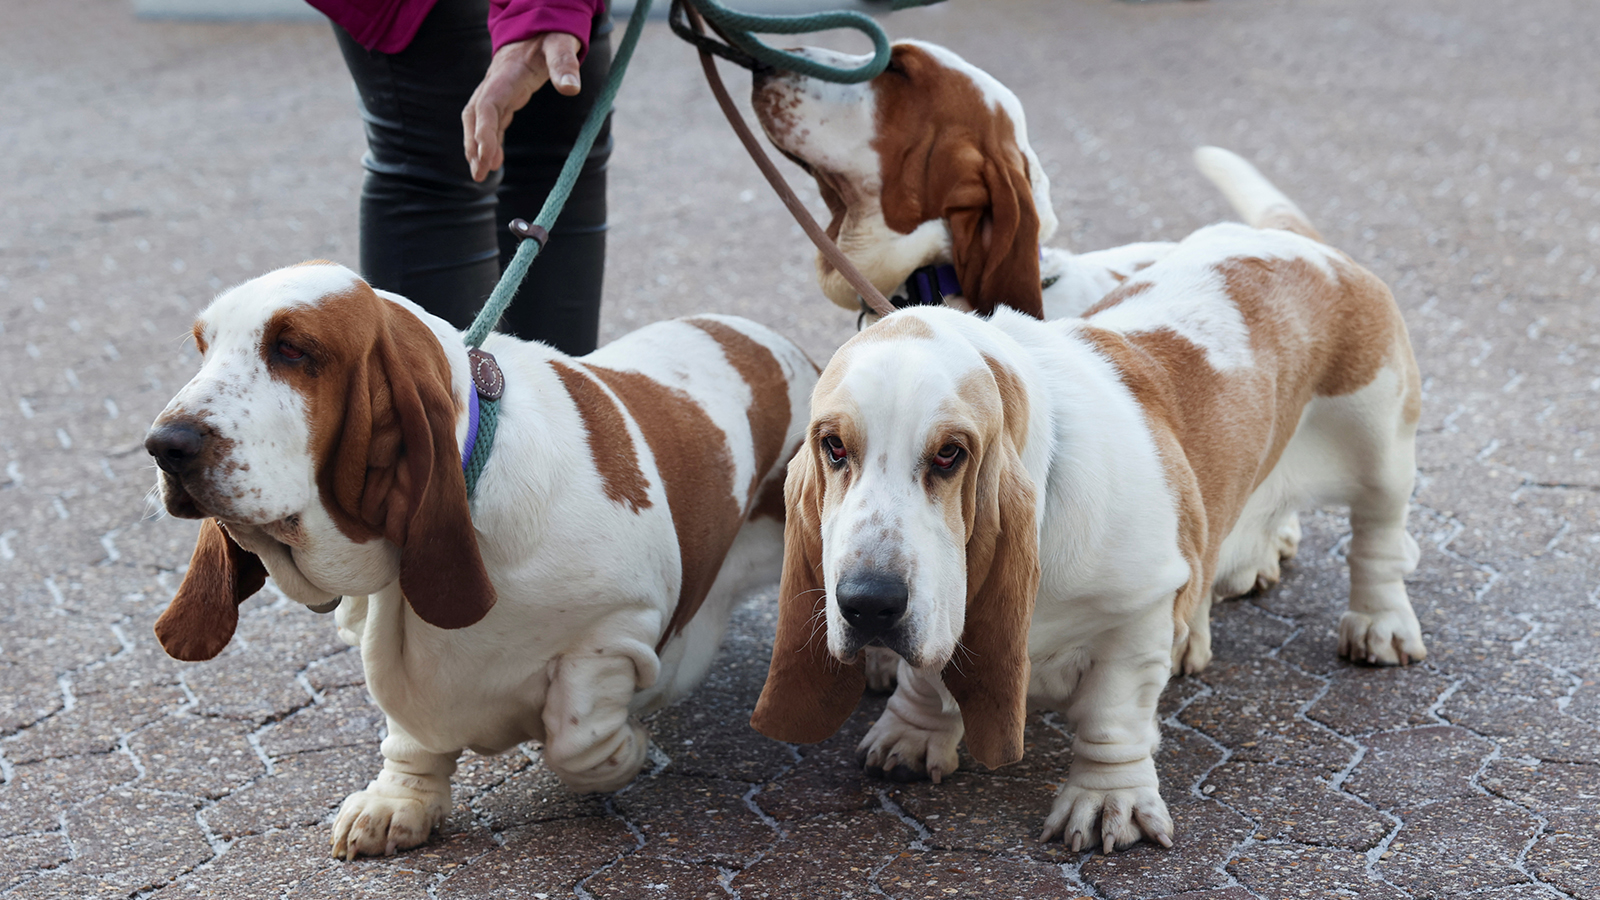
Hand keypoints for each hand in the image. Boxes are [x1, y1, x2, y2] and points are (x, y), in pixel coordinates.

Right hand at [462, 32, 582, 181]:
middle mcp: (495, 83)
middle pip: (474, 116)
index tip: (487, 156)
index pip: (488, 105)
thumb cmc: (551, 35)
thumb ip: (565, 64)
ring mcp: (496, 90)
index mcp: (506, 74)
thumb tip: (572, 88)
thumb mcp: (561, 45)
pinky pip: (491, 122)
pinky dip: (489, 142)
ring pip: (478, 121)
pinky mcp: (503, 97)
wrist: (539, 25)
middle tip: (479, 173)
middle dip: (473, 145)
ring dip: (477, 147)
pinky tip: (493, 161)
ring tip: (481, 175)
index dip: (484, 131)